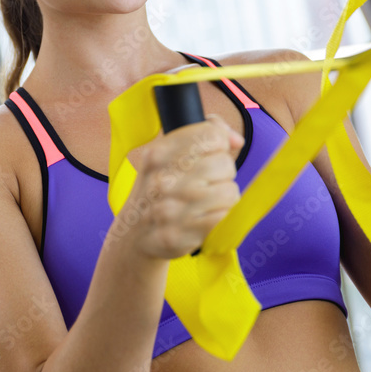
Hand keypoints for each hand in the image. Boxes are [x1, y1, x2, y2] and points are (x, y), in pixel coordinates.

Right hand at [119, 114, 243, 260]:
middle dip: (223, 172)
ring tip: (206, 201)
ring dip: (224, 196)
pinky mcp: (181, 235)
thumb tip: (237, 140)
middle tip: (207, 182)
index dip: (220, 144)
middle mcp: (163, 180)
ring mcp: (171, 209)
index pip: (212, 135)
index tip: (210, 154)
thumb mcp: (168, 154)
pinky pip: (224, 216)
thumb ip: (204, 136)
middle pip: (224, 163)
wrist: (133, 234)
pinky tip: (204, 217)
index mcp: (159, 153)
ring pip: (229, 191)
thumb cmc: (159, 189)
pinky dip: (220, 216)